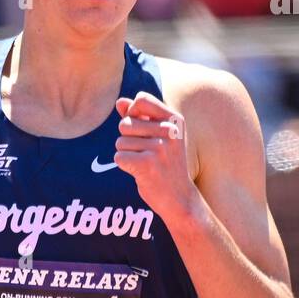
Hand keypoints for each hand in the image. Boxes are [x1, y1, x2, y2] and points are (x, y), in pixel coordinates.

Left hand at [113, 93, 199, 226]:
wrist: (180, 198)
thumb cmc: (166, 164)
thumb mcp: (159, 136)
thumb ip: (139, 117)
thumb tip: (120, 102)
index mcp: (174, 120)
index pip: (141, 99)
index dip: (132, 113)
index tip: (141, 128)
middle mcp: (169, 131)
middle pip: (125, 123)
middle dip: (127, 139)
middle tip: (146, 153)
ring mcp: (159, 148)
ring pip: (120, 142)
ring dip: (126, 154)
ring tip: (145, 163)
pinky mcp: (147, 164)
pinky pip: (118, 157)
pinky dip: (124, 166)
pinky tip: (140, 172)